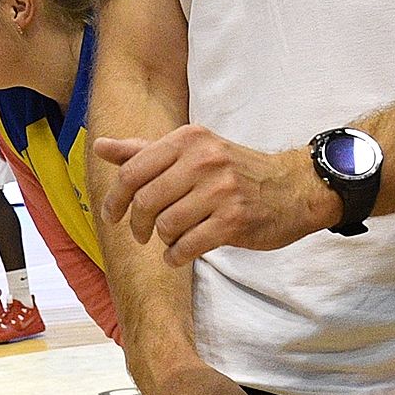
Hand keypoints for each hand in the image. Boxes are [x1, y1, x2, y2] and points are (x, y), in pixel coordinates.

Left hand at [96, 127, 337, 263]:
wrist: (294, 187)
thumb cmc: (234, 171)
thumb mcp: (191, 151)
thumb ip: (144, 150)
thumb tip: (99, 145)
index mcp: (188, 139)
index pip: (133, 171)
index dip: (115, 199)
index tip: (112, 216)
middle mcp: (204, 160)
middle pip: (146, 201)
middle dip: (137, 224)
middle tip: (141, 234)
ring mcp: (221, 190)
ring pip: (166, 225)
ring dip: (162, 240)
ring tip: (172, 239)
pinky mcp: (235, 220)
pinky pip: (188, 245)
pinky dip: (176, 255)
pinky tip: (179, 254)